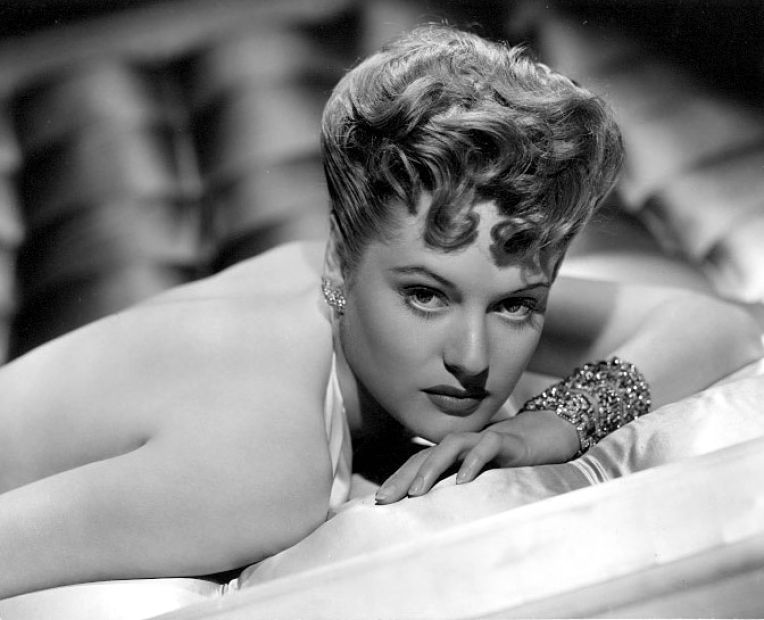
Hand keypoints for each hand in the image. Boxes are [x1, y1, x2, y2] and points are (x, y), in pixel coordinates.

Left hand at [374, 410, 579, 503]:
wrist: (548, 438)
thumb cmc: (512, 465)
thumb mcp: (482, 482)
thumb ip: (460, 495)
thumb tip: (436, 523)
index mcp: (454, 456)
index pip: (418, 464)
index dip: (398, 479)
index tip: (378, 501)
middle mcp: (463, 445)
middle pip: (425, 454)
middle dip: (403, 476)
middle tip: (385, 499)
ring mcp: (483, 440)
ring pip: (450, 446)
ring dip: (431, 467)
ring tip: (417, 492)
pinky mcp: (507, 441)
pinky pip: (487, 446)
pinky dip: (473, 461)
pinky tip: (463, 480)